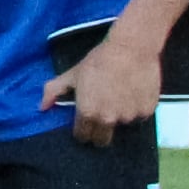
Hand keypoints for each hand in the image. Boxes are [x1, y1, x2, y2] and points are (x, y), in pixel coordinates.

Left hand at [48, 21, 165, 146]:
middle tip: (101, 117)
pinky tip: (132, 94)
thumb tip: (41, 107)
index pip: (83, 136)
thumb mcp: (72, 74)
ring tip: (119, 97)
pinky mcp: (147, 111)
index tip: (84, 124)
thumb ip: (53, 91)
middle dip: (99, 133)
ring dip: (119, 117)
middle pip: (102, 140)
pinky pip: (139, 117)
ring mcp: (129, 117)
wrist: (131, 48)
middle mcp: (108, 119)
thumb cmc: (98, 60)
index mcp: (88, 113)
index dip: (82, 131)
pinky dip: (136, 110)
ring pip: (122, 126)